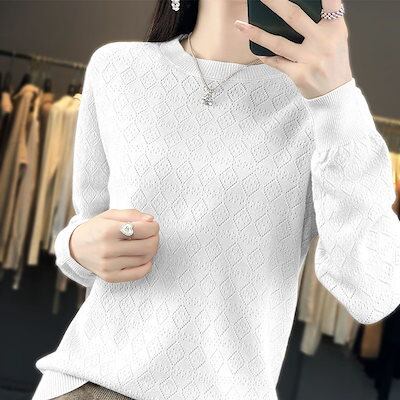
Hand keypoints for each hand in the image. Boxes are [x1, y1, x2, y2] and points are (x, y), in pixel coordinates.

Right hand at [70, 209, 159, 282]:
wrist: (75, 247)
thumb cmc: (97, 228)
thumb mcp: (111, 215)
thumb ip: (131, 214)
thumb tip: (151, 220)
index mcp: (108, 231)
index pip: (142, 230)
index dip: (153, 227)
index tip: (153, 225)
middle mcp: (107, 249)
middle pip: (147, 246)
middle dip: (155, 238)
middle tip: (152, 235)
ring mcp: (108, 266)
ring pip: (144, 259)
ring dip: (151, 251)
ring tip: (146, 244)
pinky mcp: (110, 277)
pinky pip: (138, 274)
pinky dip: (147, 266)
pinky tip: (144, 258)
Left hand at [234, 0, 352, 98]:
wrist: (335, 93)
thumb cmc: (333, 63)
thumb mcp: (337, 38)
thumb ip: (326, 20)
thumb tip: (312, 2)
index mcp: (334, 28)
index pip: (330, 2)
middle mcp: (323, 41)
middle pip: (294, 16)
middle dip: (274, 3)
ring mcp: (310, 59)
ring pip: (278, 42)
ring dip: (256, 33)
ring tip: (239, 25)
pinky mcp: (299, 74)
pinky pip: (276, 62)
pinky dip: (265, 56)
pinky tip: (255, 51)